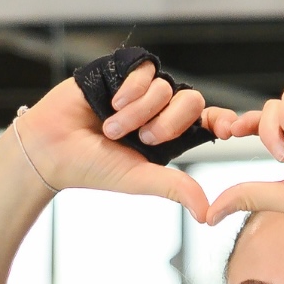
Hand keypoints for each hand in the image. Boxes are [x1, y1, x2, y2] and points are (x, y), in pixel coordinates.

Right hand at [14, 63, 242, 221]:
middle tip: (141, 138)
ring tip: (111, 127)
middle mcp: (158, 110)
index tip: (231, 128)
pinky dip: (130, 89)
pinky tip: (108, 103)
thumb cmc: (92, 168)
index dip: (223, 120)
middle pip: (191, 101)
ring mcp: (142, 90)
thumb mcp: (139, 179)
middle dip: (168, 123)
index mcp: (168, 136)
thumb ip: (175, 187)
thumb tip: (207, 214)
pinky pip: (146, 68)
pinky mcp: (123, 70)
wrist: (52, 147)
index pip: (207, 121)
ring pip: (166, 87)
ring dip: (138, 111)